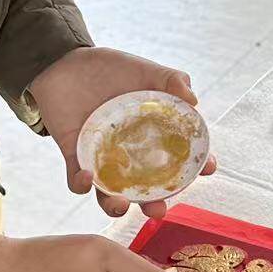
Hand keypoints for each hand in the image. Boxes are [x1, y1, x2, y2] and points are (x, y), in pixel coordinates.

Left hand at [28, 47, 218, 218]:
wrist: (65, 62)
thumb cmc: (109, 68)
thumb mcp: (144, 70)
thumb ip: (171, 80)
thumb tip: (194, 100)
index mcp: (152, 136)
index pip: (179, 159)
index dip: (196, 168)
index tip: (208, 168)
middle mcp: (130, 154)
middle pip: (146, 190)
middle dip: (155, 205)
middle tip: (159, 210)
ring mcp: (102, 159)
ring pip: (111, 195)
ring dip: (117, 206)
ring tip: (122, 205)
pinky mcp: (74, 157)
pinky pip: (77, 181)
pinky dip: (81, 184)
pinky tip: (87, 176)